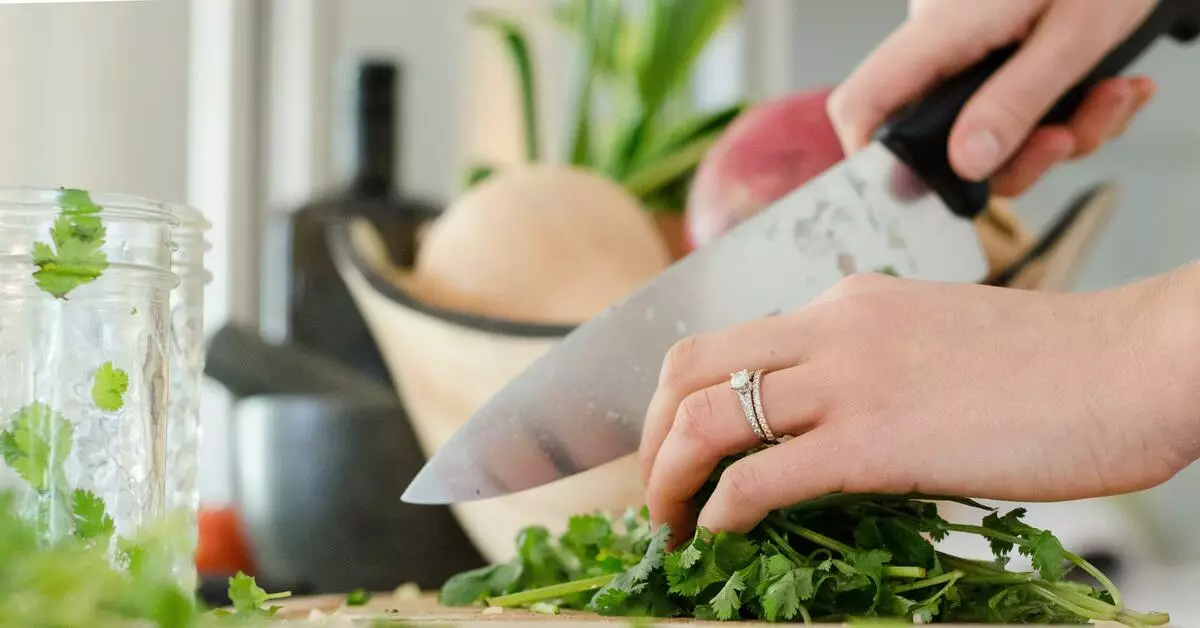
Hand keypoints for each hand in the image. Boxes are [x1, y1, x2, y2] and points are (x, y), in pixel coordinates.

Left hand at [638, 268, 1199, 538]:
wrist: (1134, 365)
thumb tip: (822, 422)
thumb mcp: (935, 340)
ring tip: (668, 525)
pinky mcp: (876, 440)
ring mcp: (848, 379)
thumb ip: (868, 364)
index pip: (724, 342)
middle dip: (649, 436)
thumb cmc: (1053, 367)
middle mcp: (830, 326)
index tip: (676, 451)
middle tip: (654, 492)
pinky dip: (719, 510)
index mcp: (844, 303)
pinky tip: (719, 534)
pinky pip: (760, 477)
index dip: (678, 401)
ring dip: (667, 480)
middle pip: (687, 368)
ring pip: (705, 418)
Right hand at [827, 0, 1158, 196]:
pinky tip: (1109, 87)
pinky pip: (1017, 110)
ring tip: (1112, 96)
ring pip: (989, 133)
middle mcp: (942, 45)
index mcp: (941, 31)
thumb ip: (1017, 100)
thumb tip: (967, 164)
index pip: (864, 104)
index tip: (919, 194)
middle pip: (940, 139)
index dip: (872, 160)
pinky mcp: (998, 56)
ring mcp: (968, 52)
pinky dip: (1070, 112)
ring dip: (1060, 134)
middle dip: (1018, 158)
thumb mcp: (1075, 34)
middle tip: (1069, 137)